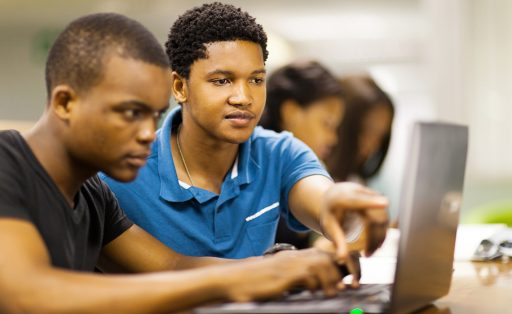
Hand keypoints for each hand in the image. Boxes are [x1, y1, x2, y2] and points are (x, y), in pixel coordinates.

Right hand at [218, 248, 340, 301]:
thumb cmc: (254, 281)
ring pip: (320, 264)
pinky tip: (314, 293)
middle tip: (343, 287)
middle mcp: (292, 257)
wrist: (232, 279)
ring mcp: (287, 264)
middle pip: (324, 257)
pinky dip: (315, 284)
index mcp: (292, 257)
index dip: (334, 265)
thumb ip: (294, 277)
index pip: (321, 255)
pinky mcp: (283, 274)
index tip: (341, 279)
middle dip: (337, 271)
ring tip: (332, 292)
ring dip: (330, 279)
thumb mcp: (278, 277)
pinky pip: (307, 275)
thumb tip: (312, 286)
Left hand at [319, 182, 387, 284]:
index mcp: (342, 198)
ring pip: (383, 217)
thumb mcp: (329, 227)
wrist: (335, 195)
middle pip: (375, 216)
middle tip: (367, 255)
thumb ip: (337, 242)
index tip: (385, 203)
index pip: (358, 200)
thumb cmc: (331, 213)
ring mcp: (370, 194)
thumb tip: (342, 260)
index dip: (371, 202)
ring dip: (379, 237)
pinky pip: (384, 217)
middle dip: (374, 238)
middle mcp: (359, 192)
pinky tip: (375, 244)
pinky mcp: (378, 198)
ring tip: (369, 253)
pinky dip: (382, 232)